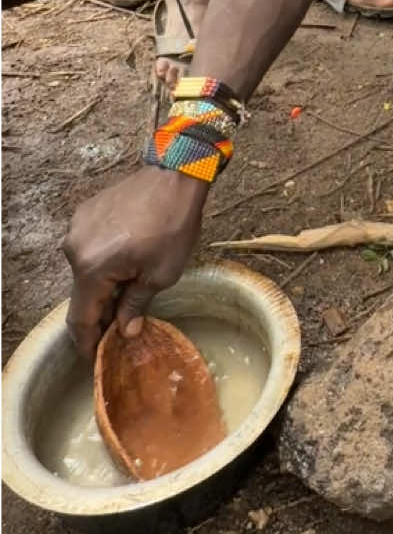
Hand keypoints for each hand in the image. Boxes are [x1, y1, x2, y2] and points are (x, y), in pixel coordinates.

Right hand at [62, 167, 207, 359]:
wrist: (175, 175)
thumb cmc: (174, 225)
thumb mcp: (161, 274)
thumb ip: (136, 305)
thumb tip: (125, 332)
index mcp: (91, 267)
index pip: (80, 318)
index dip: (88, 343)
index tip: (97, 359)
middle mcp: (75, 249)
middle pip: (83, 294)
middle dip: (101, 314)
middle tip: (120, 330)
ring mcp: (78, 228)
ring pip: (86, 271)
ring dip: (104, 286)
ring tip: (128, 294)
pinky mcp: (86, 213)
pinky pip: (90, 248)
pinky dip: (104, 262)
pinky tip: (127, 264)